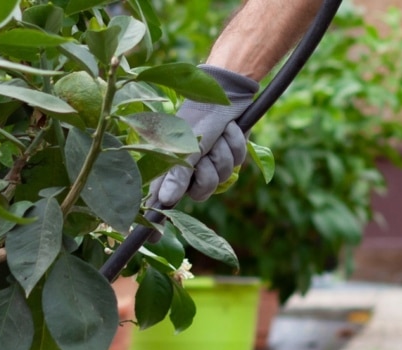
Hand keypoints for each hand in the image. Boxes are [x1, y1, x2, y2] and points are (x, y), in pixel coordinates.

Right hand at [151, 65, 258, 206]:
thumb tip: (164, 200)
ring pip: (223, 176)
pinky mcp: (229, 154)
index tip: (168, 206)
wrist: (228, 90)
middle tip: (207, 150)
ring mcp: (211, 160)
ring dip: (225, 153)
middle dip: (210, 169)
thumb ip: (179, 173)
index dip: (173, 197)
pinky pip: (238, 162)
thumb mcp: (190, 144)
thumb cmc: (202, 112)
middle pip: (202, 190)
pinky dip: (237, 145)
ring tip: (220, 134)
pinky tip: (231, 130)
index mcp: (172, 161)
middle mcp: (190, 165)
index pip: (167, 193)